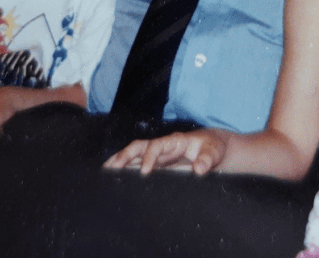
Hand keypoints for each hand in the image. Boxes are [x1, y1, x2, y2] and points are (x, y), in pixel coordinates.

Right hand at [103, 129, 227, 175]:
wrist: (213, 147)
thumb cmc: (213, 147)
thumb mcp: (214, 151)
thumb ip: (208, 159)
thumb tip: (199, 169)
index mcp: (174, 141)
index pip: (156, 146)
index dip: (149, 157)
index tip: (145, 172)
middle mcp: (162, 146)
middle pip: (138, 147)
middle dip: (124, 156)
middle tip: (111, 170)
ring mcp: (157, 155)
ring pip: (133, 155)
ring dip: (118, 162)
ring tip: (104, 173)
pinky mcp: (157, 164)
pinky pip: (137, 165)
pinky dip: (124, 169)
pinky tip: (114, 178)